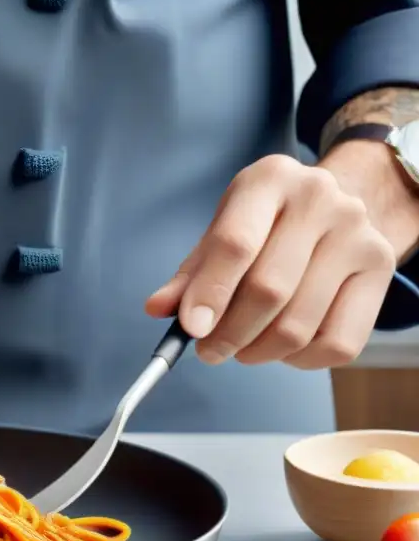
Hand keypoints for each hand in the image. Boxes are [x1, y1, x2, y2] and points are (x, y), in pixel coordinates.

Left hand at [145, 154, 395, 368]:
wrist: (337, 206)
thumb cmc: (266, 222)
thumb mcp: (224, 229)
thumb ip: (190, 273)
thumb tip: (158, 309)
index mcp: (270, 179)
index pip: (235, 244)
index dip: (210, 293)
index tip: (190, 330)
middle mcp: (320, 199)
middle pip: (269, 290)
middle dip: (229, 334)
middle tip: (208, 350)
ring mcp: (358, 234)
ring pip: (300, 325)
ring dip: (259, 352)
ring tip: (241, 349)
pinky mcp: (382, 269)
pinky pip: (338, 343)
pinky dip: (300, 360)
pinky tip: (282, 347)